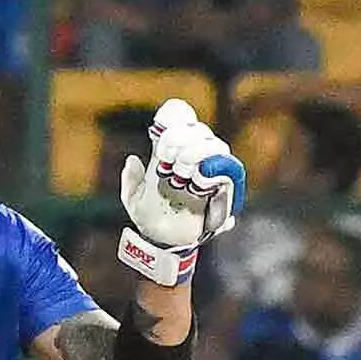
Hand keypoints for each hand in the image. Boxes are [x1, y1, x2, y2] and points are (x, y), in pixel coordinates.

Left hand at [118, 99, 245, 285]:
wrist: (162, 242)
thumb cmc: (148, 216)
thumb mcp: (132, 199)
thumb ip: (132, 180)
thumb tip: (132, 160)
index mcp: (170, 151)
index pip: (180, 118)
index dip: (173, 117)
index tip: (158, 132)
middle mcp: (192, 156)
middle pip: (197, 129)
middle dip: (179, 137)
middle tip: (165, 156)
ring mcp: (208, 170)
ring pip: (215, 145)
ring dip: (197, 151)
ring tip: (180, 169)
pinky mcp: (222, 188)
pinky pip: (229, 170)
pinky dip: (216, 168)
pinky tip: (198, 177)